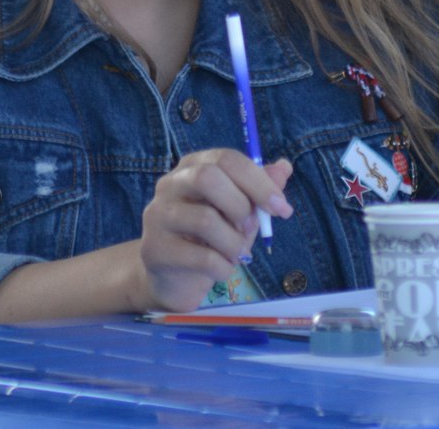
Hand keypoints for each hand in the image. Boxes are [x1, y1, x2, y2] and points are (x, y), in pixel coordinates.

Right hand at [137, 150, 292, 310]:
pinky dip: (223, 268)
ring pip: (206, 220)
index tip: (282, 208)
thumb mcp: (240, 213)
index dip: (258, 182)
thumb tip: (284, 168)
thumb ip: (259, 191)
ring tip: (236, 254)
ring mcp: (158, 216)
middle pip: (207, 177)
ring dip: (234, 244)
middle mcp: (170, 184)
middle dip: (240, 205)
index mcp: (193, 167)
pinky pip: (201, 257)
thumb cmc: (210, 239)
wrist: (173, 279)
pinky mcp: (154, 249)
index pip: (226, 159)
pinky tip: (221, 269)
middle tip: (251, 227)